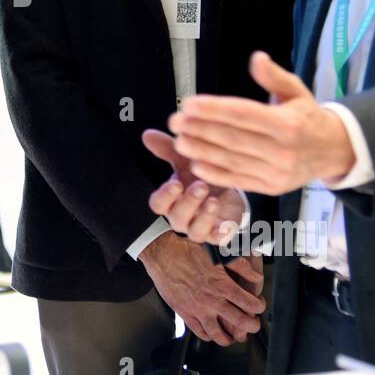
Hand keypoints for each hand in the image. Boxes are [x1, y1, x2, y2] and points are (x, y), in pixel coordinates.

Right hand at [138, 231, 263, 345]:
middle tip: (253, 325)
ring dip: (230, 338)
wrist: (162, 253)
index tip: (258, 305)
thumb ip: (241, 266)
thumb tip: (256, 276)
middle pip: (240, 323)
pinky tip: (211, 333)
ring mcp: (198, 310)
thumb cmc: (187, 251)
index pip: (250, 305)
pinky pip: (199, 332)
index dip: (259, 307)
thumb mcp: (218, 253)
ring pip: (219, 334)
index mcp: (222, 285)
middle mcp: (212, 301)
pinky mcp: (184, 313)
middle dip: (252, 326)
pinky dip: (208, 336)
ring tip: (234, 336)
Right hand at [142, 128, 245, 243]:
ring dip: (204, 217)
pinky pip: (218, 240)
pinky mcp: (219, 234)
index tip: (176, 183)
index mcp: (170, 200)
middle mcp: (181, 217)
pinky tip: (227, 223)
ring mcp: (199, 228)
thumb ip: (168, 148)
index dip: (165, 196)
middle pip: (177, 218)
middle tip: (201, 186)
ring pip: (196, 232)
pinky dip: (222, 233)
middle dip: (189, 202)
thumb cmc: (200, 173)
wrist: (228, 188)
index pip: (158, 204)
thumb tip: (147, 134)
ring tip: (214, 200)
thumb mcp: (186, 159)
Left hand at [167, 51, 355, 195]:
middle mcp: (283, 150)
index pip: (243, 114)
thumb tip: (257, 57)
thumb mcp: (298, 91)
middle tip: (175, 120)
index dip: (214, 109)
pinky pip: (239, 180)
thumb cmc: (308, 117)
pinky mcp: (271, 187)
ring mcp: (276, 172)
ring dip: (201, 151)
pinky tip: (195, 163)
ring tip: (178, 141)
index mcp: (288, 123)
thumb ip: (275, 77)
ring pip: (232, 160)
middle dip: (200, 129)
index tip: (189, 104)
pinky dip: (215, 174)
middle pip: (233, 138)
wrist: (334, 151)